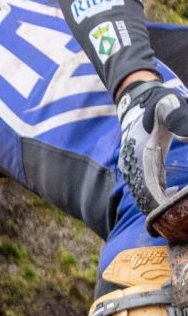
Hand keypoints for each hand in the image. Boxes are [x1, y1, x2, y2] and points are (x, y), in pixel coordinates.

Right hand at [117, 75, 187, 239]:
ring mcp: (134, 167)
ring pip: (142, 195)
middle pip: (143, 197)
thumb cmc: (158, 104)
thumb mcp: (169, 106)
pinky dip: (158, 196)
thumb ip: (179, 118)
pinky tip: (175, 194)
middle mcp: (133, 165)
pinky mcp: (140, 167)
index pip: (147, 188)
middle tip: (181, 215)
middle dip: (160, 210)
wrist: (139, 100)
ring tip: (180, 206)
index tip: (173, 209)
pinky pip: (146, 188)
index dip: (159, 202)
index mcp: (140, 154)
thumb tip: (186, 137)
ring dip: (158, 204)